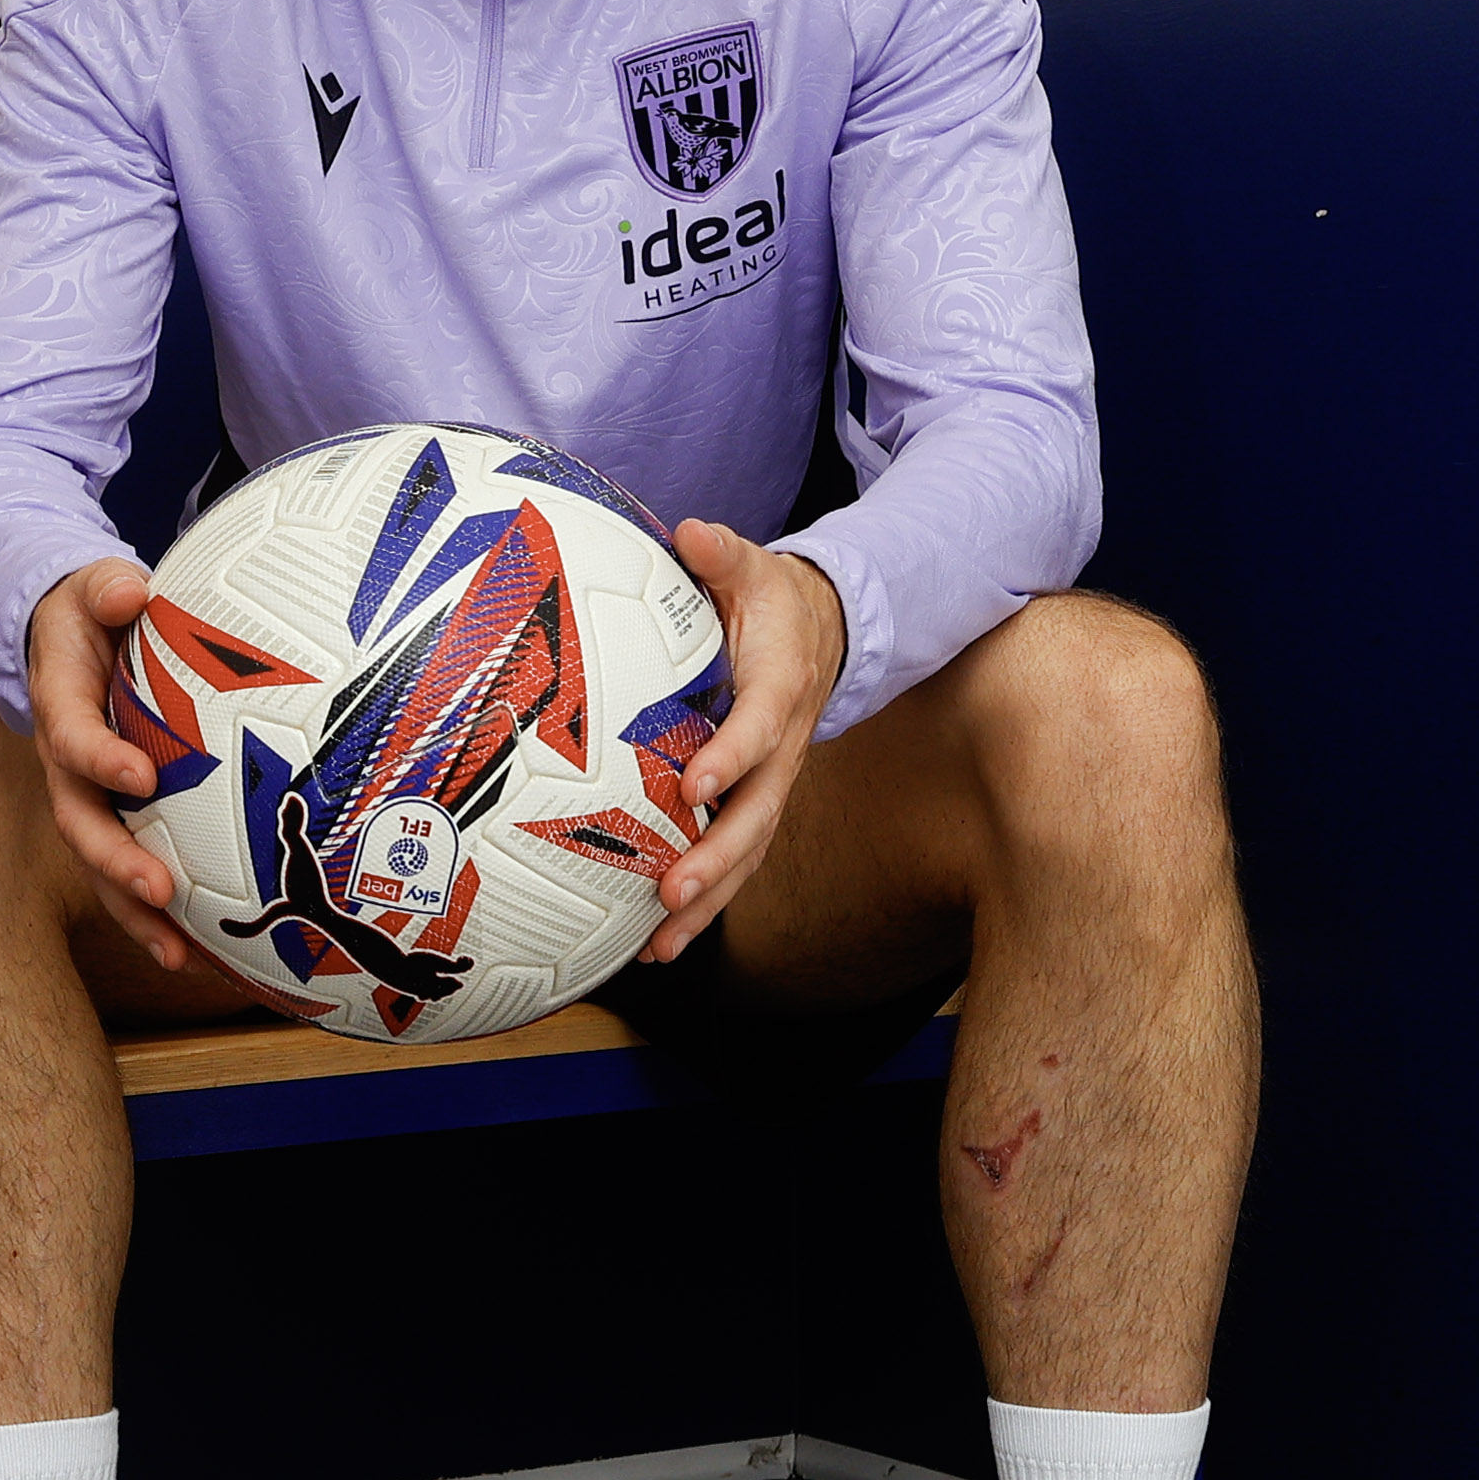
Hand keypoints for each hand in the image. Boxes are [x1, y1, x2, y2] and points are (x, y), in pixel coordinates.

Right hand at [23, 559, 202, 979]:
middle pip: (80, 822)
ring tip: (178, 953)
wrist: (67, 636)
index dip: (100, 761)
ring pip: (100, 863)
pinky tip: (199, 953)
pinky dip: (158, 914)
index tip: (140, 778)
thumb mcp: (91, 586)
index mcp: (61, 705)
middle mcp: (67, 763)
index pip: (72, 738)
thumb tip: (128, 590)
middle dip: (115, 862)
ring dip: (134, 911)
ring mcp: (89, 796)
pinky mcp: (116, 815)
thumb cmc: (90, 611)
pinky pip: (131, 868)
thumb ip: (104, 586)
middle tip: (158, 891)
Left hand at [643, 522, 844, 960]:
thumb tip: (692, 533)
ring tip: (660, 946)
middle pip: (756, 816)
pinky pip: (734, 860)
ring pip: (747, 853)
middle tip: (671, 893)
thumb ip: (722, 554)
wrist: (822, 632)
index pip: (756, 730)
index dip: (730, 759)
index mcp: (777, 691)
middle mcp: (780, 749)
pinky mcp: (754, 804)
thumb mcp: (753, 567)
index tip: (695, 787)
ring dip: (707, 902)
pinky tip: (656, 943)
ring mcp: (770, 784)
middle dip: (716, 859)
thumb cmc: (772, 601)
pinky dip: (701, 904)